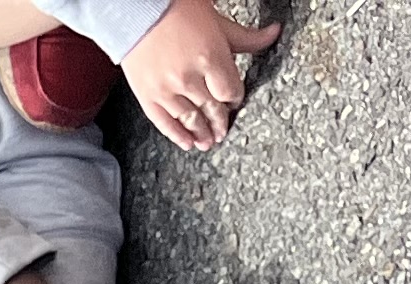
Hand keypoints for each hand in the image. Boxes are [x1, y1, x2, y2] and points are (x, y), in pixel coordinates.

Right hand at [120, 0, 282, 149]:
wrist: (136, 10)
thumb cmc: (175, 8)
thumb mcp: (217, 20)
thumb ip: (245, 37)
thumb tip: (273, 33)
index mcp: (210, 57)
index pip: (230, 91)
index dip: (234, 98)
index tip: (233, 100)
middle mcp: (189, 78)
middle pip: (211, 109)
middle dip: (220, 122)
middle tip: (223, 130)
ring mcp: (167, 90)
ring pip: (190, 120)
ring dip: (202, 134)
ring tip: (208, 142)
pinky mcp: (147, 95)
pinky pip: (164, 122)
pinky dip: (176, 135)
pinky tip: (186, 143)